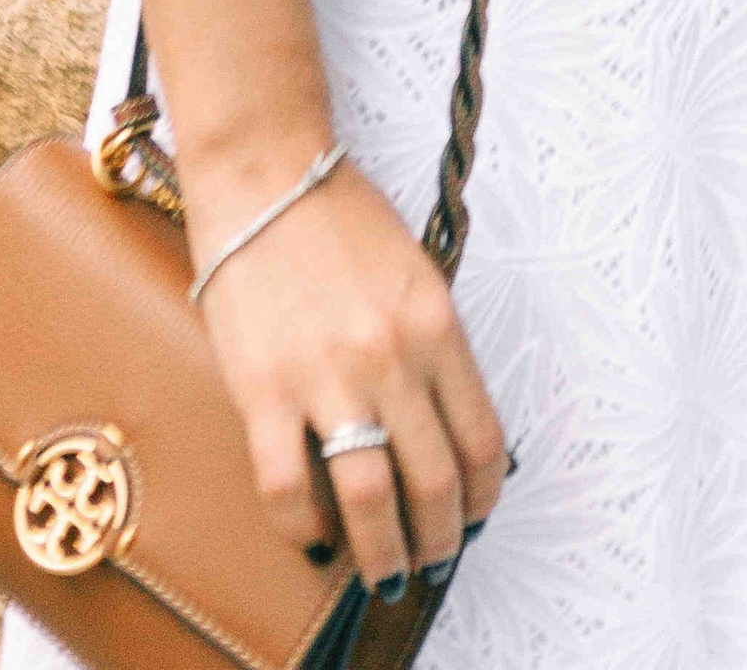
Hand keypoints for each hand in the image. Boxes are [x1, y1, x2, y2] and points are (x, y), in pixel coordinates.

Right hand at [185, 149, 506, 592]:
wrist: (267, 176)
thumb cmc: (341, 220)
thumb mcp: (416, 275)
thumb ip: (432, 348)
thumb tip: (444, 429)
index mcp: (437, 325)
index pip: (482, 438)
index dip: (482, 496)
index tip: (473, 518)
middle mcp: (392, 356)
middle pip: (433, 482)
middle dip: (437, 540)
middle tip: (429, 563)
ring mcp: (327, 376)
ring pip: (369, 497)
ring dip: (381, 552)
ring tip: (382, 572)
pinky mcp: (264, 390)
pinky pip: (287, 487)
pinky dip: (303, 528)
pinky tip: (312, 536)